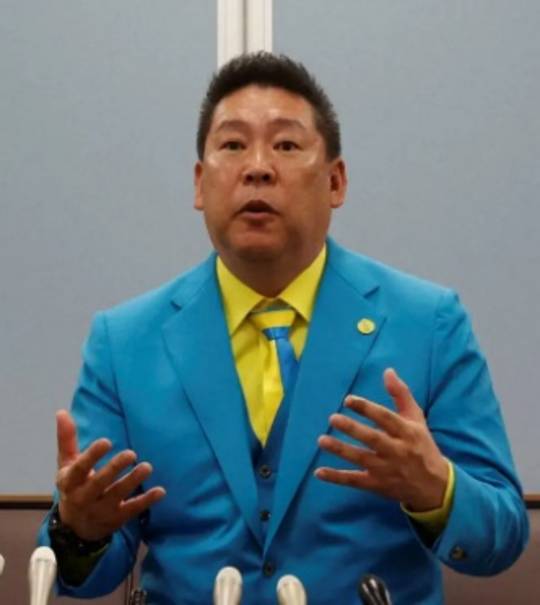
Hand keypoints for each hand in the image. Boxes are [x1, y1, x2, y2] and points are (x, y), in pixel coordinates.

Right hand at [55, 409, 165, 540]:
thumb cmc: (74, 485)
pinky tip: (160, 491)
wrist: (75, 527)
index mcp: (70, 482)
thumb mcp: (66, 464)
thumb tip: (62, 411)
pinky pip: (132, 510)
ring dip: (132, 481)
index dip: (92, 456)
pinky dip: (147, 501)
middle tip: (131, 453)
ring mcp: (100, 510)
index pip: (79, 469)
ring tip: (147, 467)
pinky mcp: (116, 519)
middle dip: (114, 468)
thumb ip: (67, 439)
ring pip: (117, 495)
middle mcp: (84, 498)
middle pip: (99, 483)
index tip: (106, 441)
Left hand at [315, 368, 448, 510]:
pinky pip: (355, 481)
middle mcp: (397, 451)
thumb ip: (401, 394)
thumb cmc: (421, 446)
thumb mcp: (416, 419)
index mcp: (407, 432)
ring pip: (361, 459)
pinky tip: (319, 472)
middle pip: (373, 439)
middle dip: (353, 429)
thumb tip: (387, 371)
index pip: (385, 418)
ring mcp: (386, 470)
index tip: (348, 400)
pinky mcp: (377, 485)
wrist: (435, 487)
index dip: (367, 408)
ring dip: (341, 450)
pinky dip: (337, 478)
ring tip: (322, 440)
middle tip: (333, 418)